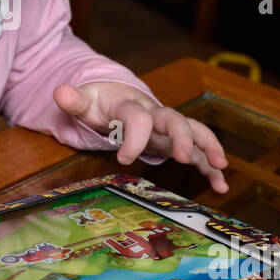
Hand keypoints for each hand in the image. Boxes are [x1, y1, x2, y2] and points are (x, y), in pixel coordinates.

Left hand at [54, 82, 228, 193]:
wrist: (118, 97)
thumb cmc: (100, 104)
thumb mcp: (85, 102)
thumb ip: (74, 101)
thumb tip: (59, 92)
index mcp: (132, 107)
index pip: (137, 118)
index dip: (134, 137)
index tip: (123, 158)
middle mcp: (156, 115)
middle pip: (175, 120)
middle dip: (181, 136)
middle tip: (182, 158)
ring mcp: (168, 129)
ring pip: (195, 132)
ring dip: (208, 148)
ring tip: (220, 168)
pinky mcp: (175, 142)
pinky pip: (198, 152)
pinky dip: (210, 167)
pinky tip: (221, 187)